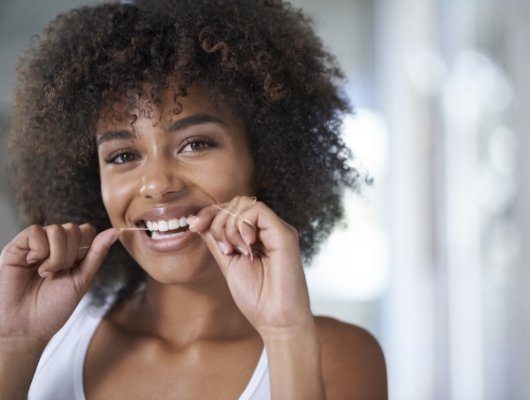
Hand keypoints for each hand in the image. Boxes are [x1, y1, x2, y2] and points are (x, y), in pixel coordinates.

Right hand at [0, 223, 117, 342]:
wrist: (26, 326)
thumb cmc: (54, 306)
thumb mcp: (82, 279)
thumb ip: (97, 254)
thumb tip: (115, 231)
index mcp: (71, 251)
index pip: (87, 230)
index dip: (86, 248)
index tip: (75, 269)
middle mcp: (53, 244)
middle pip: (74, 229)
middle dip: (71, 255)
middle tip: (58, 274)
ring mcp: (36, 244)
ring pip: (57, 229)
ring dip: (57, 256)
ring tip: (46, 273)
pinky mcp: (17, 246)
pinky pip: (35, 231)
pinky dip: (39, 251)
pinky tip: (32, 265)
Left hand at [187, 196, 313, 338]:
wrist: (276, 320)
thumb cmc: (257, 298)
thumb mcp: (227, 263)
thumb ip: (216, 240)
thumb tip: (198, 221)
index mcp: (257, 235)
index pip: (232, 209)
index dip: (209, 213)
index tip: (193, 226)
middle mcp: (269, 229)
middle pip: (236, 202)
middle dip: (218, 220)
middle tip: (223, 249)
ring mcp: (278, 230)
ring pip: (245, 203)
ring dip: (229, 226)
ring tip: (235, 251)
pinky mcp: (284, 234)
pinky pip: (257, 211)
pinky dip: (242, 225)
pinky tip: (246, 247)